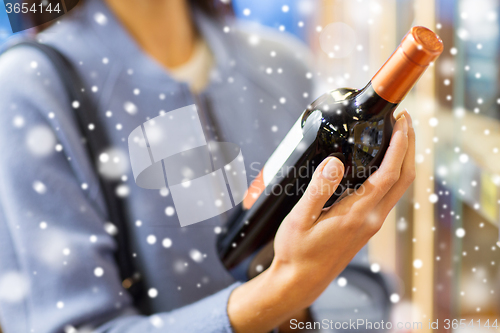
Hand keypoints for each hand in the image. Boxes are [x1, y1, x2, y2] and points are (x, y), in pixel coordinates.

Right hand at [228, 112, 414, 332]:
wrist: (301, 281)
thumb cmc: (297, 252)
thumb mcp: (300, 219)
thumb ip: (318, 189)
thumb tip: (334, 160)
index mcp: (357, 214)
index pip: (390, 173)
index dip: (400, 144)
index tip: (402, 121)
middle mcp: (371, 219)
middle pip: (405, 178)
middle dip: (409, 147)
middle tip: (404, 121)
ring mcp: (371, 224)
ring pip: (398, 187)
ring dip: (402, 160)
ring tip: (394, 136)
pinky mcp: (366, 227)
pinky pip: (388, 195)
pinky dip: (391, 173)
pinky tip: (378, 164)